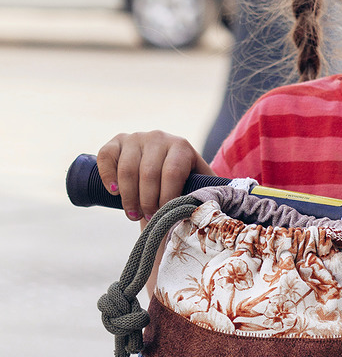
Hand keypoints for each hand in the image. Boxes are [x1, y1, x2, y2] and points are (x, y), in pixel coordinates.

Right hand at [97, 131, 213, 220]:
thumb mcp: (199, 187)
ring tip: (132, 213)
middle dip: (146, 202)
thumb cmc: (185, 184)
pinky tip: (114, 191)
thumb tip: (220, 213)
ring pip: (127, 169)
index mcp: (182, 147)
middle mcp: (159, 137)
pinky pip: (106, 155)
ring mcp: (137, 137)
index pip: (172, 173)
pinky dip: (107, 175)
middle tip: (147, 219)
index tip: (163, 217)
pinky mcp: (117, 141)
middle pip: (147, 173)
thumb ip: (208, 196)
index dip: (165, 199)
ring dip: (128, 196)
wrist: (164, 171)